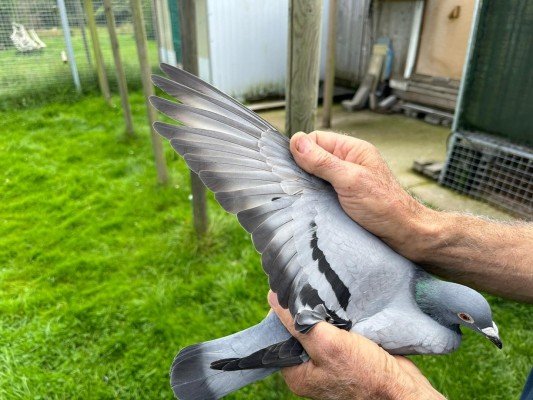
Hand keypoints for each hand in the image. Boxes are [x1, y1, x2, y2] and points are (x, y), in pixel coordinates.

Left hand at [268, 291, 443, 399]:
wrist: (402, 389)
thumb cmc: (366, 373)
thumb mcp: (328, 344)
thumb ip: (298, 323)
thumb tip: (272, 299)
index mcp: (297, 374)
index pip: (278, 336)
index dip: (282, 314)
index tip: (291, 294)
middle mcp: (310, 369)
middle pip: (297, 332)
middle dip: (304, 312)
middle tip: (311, 292)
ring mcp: (328, 362)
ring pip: (317, 330)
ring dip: (322, 314)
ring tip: (326, 297)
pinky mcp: (346, 355)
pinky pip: (335, 332)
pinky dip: (337, 319)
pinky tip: (341, 308)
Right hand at [289, 131, 433, 259]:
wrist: (403, 234)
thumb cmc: (384, 206)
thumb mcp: (349, 180)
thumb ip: (323, 161)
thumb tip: (296, 142)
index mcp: (352, 150)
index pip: (316, 139)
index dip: (302, 150)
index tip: (292, 166)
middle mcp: (348, 163)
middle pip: (313, 158)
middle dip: (302, 169)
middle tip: (297, 185)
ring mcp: (345, 181)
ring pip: (315, 176)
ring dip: (308, 186)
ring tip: (306, 197)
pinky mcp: (342, 198)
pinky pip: (321, 192)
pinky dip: (314, 198)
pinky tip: (312, 206)